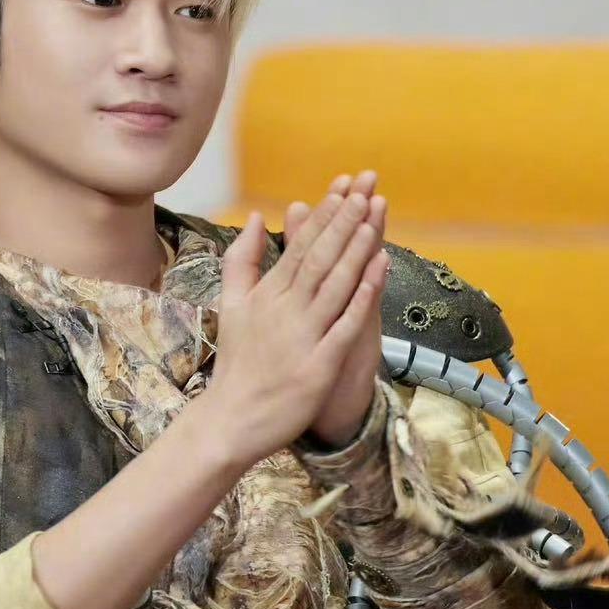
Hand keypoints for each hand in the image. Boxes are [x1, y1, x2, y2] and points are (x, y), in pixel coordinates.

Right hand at [207, 177, 387, 469]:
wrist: (231, 419)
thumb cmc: (237, 362)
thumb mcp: (232, 305)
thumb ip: (241, 260)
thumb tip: (253, 217)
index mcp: (266, 294)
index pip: (300, 247)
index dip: (324, 216)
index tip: (343, 189)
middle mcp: (283, 310)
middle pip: (319, 258)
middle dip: (344, 222)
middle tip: (365, 189)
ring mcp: (302, 337)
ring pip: (334, 286)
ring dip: (356, 251)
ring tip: (374, 220)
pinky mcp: (317, 365)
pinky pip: (344, 326)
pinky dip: (362, 297)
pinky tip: (377, 272)